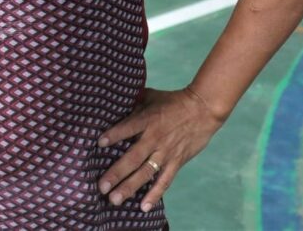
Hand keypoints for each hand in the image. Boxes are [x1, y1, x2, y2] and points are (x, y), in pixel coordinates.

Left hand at [96, 87, 224, 211]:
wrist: (202, 109)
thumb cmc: (172, 101)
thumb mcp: (150, 96)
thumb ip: (132, 101)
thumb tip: (113, 100)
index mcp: (147, 120)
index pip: (128, 128)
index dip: (114, 135)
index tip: (99, 143)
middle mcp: (154, 139)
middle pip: (133, 158)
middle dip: (116, 173)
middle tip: (101, 187)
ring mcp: (166, 153)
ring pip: (146, 173)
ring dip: (129, 187)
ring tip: (114, 199)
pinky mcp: (177, 162)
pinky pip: (165, 180)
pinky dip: (155, 194)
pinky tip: (144, 206)